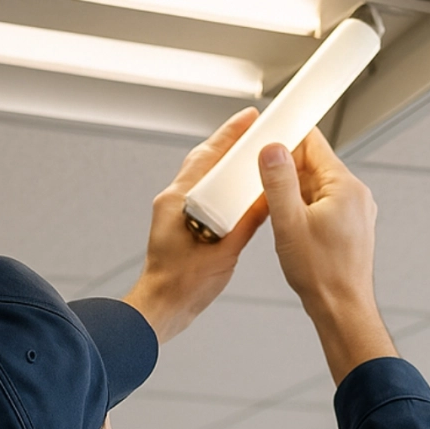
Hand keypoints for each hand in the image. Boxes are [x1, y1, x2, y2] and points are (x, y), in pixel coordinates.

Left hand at [124, 107, 266, 342]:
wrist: (163, 308)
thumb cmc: (182, 286)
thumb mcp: (225, 252)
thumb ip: (247, 223)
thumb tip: (267, 200)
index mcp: (179, 201)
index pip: (208, 156)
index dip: (230, 135)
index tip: (250, 119)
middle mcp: (173, 200)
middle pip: (204, 160)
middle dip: (229, 143)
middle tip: (254, 130)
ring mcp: (174, 211)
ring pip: (202, 176)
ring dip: (225, 164)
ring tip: (249, 156)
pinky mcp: (178, 223)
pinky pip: (202, 194)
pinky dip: (220, 186)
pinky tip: (237, 190)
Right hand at [258, 130, 397, 383]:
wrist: (342, 309)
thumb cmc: (321, 274)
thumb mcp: (289, 223)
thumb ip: (279, 182)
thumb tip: (272, 149)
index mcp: (344, 186)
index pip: (313, 142)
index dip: (286, 138)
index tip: (265, 139)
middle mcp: (355, 194)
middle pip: (313, 163)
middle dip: (285, 170)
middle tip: (261, 184)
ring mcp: (355, 210)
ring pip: (315, 185)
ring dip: (292, 192)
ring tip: (276, 213)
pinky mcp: (350, 225)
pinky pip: (322, 204)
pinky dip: (302, 207)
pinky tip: (288, 225)